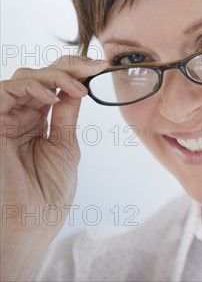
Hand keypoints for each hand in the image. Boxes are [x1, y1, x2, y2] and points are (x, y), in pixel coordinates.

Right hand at [0, 56, 107, 280]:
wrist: (30, 225)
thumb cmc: (47, 195)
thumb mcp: (65, 146)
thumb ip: (66, 115)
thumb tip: (77, 87)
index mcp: (37, 122)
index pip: (54, 86)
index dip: (76, 72)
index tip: (101, 67)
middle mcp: (19, 117)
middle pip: (39, 75)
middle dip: (69, 67)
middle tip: (95, 67)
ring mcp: (4, 119)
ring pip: (24, 78)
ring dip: (54, 75)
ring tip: (78, 88)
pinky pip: (5, 92)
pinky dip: (31, 87)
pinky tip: (54, 97)